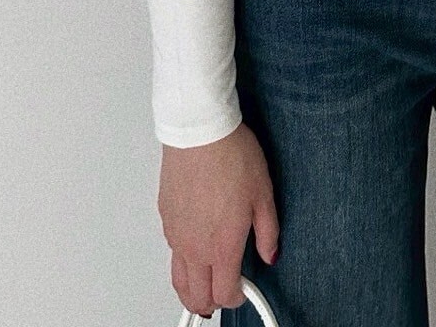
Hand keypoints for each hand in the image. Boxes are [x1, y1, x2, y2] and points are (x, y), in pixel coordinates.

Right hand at [159, 121, 279, 319]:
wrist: (200, 132)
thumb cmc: (232, 157)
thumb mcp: (264, 194)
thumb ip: (268, 232)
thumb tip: (270, 253)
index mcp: (222, 246)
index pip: (225, 293)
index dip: (238, 298)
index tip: (245, 290)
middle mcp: (195, 247)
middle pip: (196, 297)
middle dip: (211, 303)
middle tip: (224, 296)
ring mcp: (176, 235)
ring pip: (178, 280)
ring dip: (191, 290)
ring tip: (203, 288)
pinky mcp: (165, 219)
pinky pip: (171, 252)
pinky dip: (182, 261)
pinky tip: (193, 251)